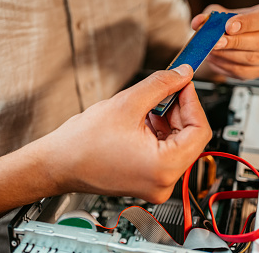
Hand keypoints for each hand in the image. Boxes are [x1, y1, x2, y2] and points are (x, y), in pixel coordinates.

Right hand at [37, 65, 211, 203]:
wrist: (58, 163)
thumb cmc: (83, 143)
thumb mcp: (128, 103)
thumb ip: (161, 84)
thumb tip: (183, 74)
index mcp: (164, 167)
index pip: (200, 130)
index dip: (193, 101)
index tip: (183, 83)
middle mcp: (164, 182)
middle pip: (190, 138)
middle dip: (179, 110)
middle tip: (167, 89)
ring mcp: (156, 184)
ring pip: (178, 144)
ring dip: (168, 120)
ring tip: (147, 106)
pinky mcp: (148, 181)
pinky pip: (165, 153)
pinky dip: (159, 133)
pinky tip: (142, 120)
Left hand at [192, 4, 258, 79]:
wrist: (227, 40)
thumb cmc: (228, 24)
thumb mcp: (218, 14)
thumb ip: (208, 17)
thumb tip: (198, 22)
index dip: (246, 23)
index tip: (228, 27)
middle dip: (235, 43)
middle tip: (216, 42)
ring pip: (251, 58)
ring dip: (228, 55)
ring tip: (212, 50)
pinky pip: (243, 72)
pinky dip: (226, 66)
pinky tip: (215, 59)